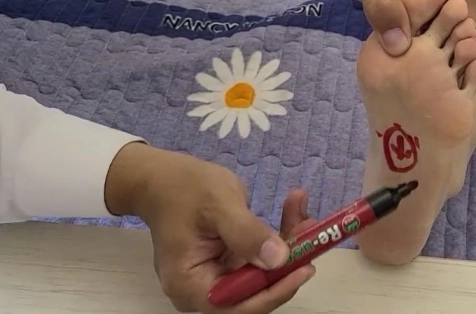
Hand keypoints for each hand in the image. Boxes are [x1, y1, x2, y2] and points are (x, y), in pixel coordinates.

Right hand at [105, 143, 315, 312]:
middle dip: (286, 261)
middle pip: (256, 290)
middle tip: (310, 230)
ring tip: (300, 209)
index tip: (304, 267)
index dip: (276, 290)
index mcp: (192, 286)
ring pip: (263, 272)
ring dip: (287, 243)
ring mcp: (216, 277)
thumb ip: (247, 234)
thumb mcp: (218, 206)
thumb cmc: (183, 189)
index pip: (240, 305)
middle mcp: (203, 290)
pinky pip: (259, 256)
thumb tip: (279, 259)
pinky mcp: (228, 262)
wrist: (163, 177)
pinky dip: (277, 234)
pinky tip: (292, 207)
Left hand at [338, 0, 475, 54]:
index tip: (428, 73)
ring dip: (442, 47)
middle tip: (415, 67)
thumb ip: (385, 13)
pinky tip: (414, 39)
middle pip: (471, 43)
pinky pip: (455, 23)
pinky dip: (438, 34)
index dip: (456, 67)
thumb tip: (400, 48)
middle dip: (448, 59)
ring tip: (412, 55)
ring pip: (462, 34)